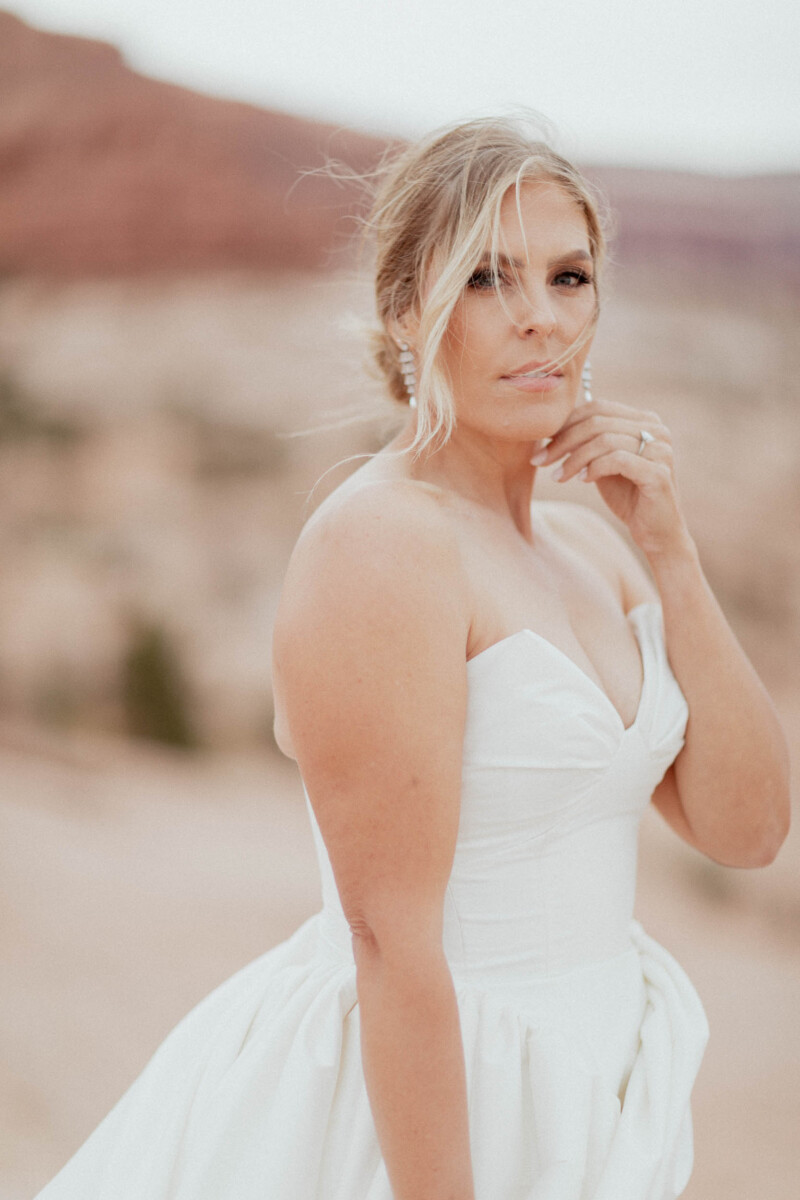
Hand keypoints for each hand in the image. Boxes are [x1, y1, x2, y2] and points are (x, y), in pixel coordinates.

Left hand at [532, 398, 690, 557]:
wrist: (654, 531)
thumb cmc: (627, 495)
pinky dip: (594, 468)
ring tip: (557, 476)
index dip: (565, 423)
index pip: (598, 408)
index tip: (542, 443)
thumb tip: (549, 428)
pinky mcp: (658, 473)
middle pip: (598, 421)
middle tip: (539, 460)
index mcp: (644, 420)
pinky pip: (617, 460)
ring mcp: (660, 450)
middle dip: (562, 441)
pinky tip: (582, 481)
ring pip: (605, 440)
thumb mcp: (602, 462)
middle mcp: (656, 430)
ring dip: (574, 459)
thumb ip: (586, 442)